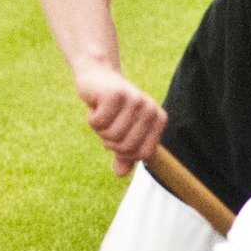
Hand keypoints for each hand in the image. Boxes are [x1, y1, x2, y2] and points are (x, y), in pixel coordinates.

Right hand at [72, 62, 166, 176]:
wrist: (97, 76)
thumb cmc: (112, 108)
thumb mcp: (121, 132)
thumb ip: (124, 154)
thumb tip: (120, 173)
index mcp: (158, 119)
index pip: (142, 154)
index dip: (124, 152)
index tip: (118, 136)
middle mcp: (150, 109)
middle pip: (126, 146)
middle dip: (109, 141)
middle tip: (107, 124)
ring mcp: (135, 99)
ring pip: (111, 135)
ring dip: (99, 129)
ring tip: (102, 113)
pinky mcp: (115, 94)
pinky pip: (99, 122)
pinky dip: (92, 118)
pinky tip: (96, 105)